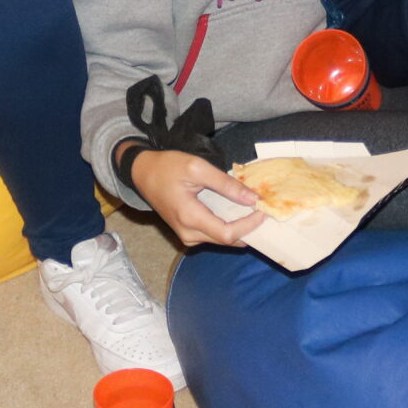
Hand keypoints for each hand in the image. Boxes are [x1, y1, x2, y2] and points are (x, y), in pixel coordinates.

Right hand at [131, 148, 262, 247]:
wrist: (142, 173)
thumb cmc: (167, 167)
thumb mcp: (197, 168)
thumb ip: (226, 184)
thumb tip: (252, 199)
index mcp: (190, 218)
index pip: (228, 233)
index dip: (249, 226)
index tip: (263, 210)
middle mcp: (188, 234)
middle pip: (227, 240)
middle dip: (248, 229)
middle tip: (265, 212)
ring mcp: (186, 236)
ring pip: (221, 240)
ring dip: (240, 228)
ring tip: (254, 211)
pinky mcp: (187, 233)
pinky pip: (213, 235)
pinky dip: (229, 226)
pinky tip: (238, 213)